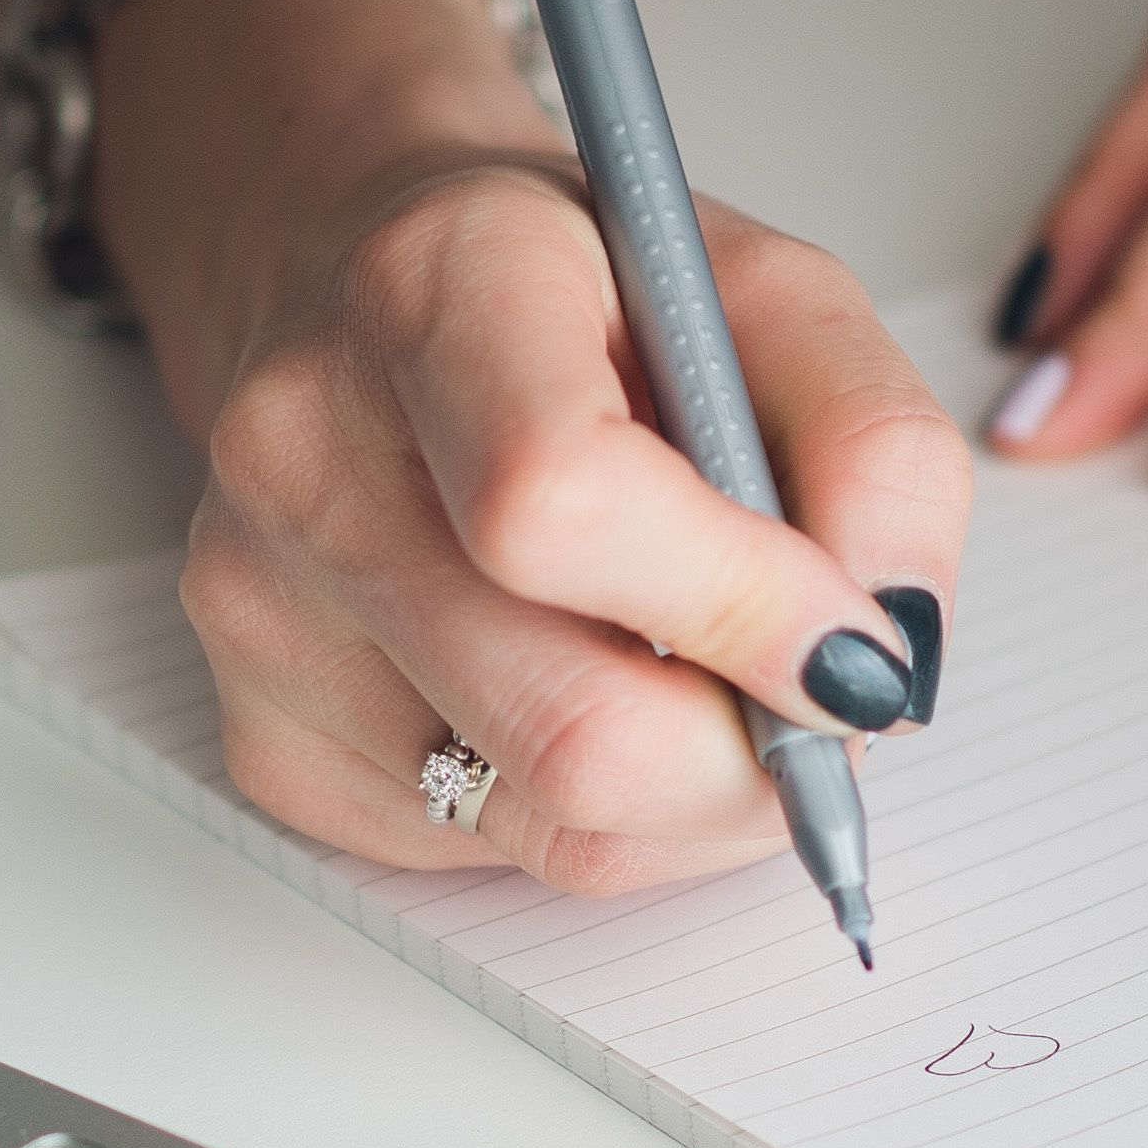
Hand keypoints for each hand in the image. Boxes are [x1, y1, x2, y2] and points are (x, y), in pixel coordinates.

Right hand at [112, 0, 970, 897]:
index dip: (743, 608)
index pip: (560, 505)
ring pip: (555, 829)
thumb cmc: (578, 296)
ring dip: (694, 795)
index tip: (854, 644)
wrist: (368, 293)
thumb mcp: (772, 297)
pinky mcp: (265, 736)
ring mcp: (261, 608)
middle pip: (573, 729)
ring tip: (703, 674)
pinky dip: (592, 808)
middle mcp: (308, 453)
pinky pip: (491, 856)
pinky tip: (576, 680)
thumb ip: (875, 450)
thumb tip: (886, 653)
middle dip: (754, 755)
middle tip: (813, 698)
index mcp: (434, 291)